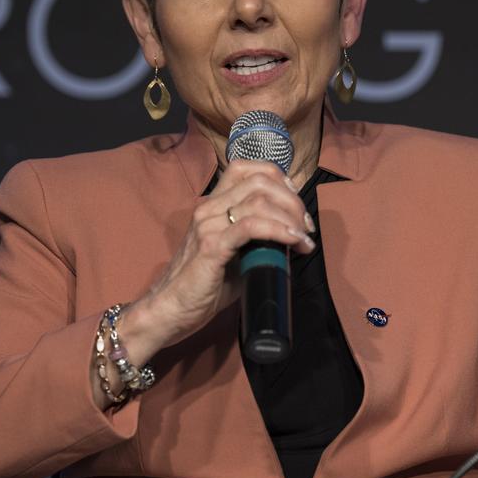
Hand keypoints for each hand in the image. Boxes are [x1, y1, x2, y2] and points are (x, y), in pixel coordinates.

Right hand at [128, 160, 314, 354]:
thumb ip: (257, 239)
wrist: (171, 309)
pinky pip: (251, 227)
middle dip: (292, 201)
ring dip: (290, 218)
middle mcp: (209, 207)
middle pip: (260, 181)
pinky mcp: (211, 246)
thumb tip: (292, 237)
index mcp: (213, 204)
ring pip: (259, 201)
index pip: (248, 169)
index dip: (279, 179)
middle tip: (305, 227)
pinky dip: (279, 231)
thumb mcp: (235, 254)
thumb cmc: (204, 285)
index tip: (296, 206)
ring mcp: (208, 225)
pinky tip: (293, 242)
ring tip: (303, 239)